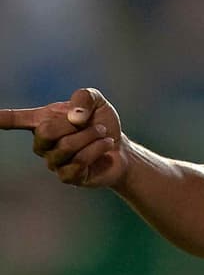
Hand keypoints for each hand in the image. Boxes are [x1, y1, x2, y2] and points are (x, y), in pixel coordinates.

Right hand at [0, 87, 127, 187]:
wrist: (120, 148)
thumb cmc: (101, 123)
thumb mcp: (97, 101)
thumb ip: (84, 97)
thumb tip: (74, 117)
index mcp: (43, 121)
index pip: (15, 120)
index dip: (1, 119)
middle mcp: (43, 144)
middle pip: (45, 132)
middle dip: (74, 125)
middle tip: (92, 123)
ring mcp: (53, 162)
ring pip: (65, 147)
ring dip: (90, 136)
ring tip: (103, 133)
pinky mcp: (67, 177)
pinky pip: (78, 163)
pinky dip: (97, 149)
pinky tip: (105, 146)